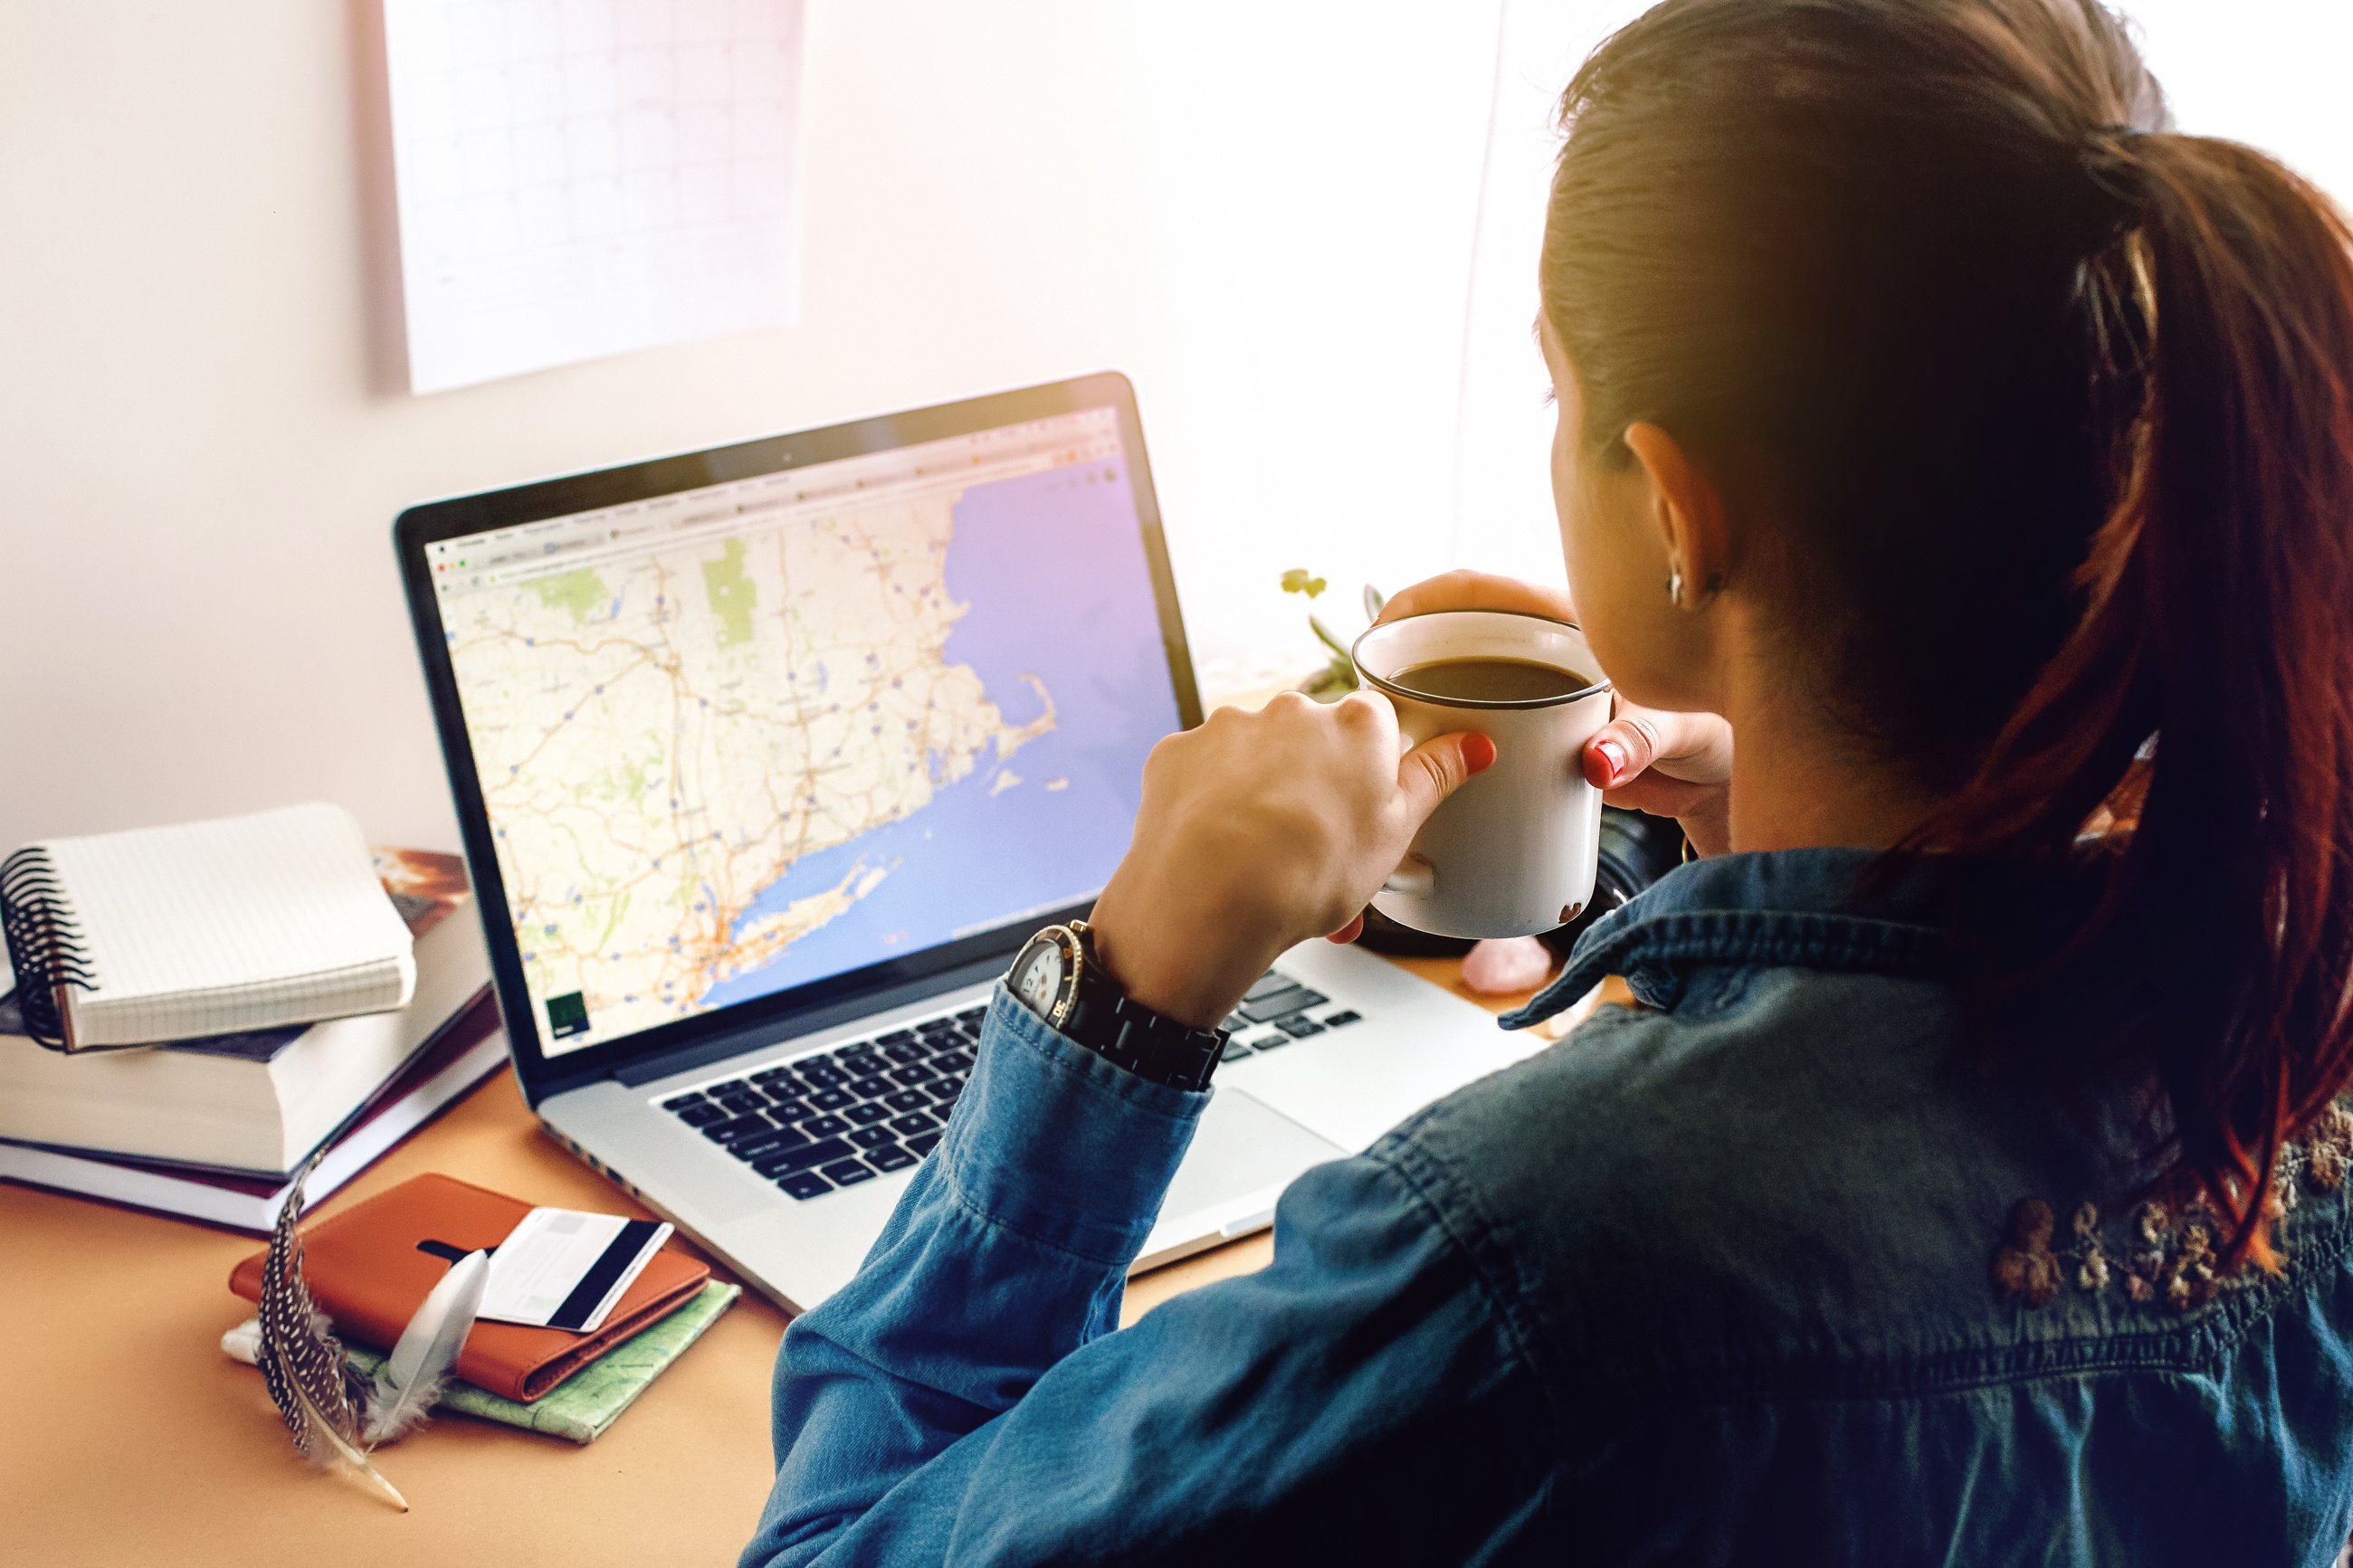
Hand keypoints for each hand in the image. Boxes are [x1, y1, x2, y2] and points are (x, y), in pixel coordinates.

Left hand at [1087, 692, 1493, 1029]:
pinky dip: (1209, 805)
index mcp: (1357, 723)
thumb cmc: (1309, 872)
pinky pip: (1201, 773)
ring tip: (1262, 866)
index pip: (1378, 727)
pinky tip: (1216, 849)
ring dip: (1261, 801)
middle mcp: (1292, 709)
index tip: (1365, 810)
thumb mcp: (1396, 831)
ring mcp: (1229, 727)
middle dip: (1314, 791)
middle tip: (1314, 856)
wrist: (1209, 898)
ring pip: (1255, 760)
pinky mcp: (1177, 752)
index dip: (1372, 774)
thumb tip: (1475, 745)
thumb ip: (1435, 778)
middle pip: (1312, 743)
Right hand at [1378, 570, 1734, 856]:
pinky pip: (1469, 744)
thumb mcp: (1683, 729)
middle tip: (1367, 709)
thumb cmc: (1714, 733)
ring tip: (1379, 753)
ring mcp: (1525, 701)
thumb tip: (1596, 761)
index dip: (1424, 600)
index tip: (1385, 627)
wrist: (1720, 786)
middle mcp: (1537, 655)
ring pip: (1450, 696)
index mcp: (1570, 623)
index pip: (1480, 591)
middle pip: (1448, 642)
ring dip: (1411, 719)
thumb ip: (1641, 738)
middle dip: (1399, 666)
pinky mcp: (1523, 747)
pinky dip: (1438, 762)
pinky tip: (1412, 788)